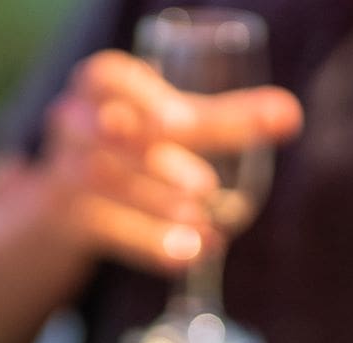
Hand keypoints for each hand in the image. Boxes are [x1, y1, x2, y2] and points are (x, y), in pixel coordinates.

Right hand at [37, 51, 301, 272]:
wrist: (62, 197)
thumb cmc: (131, 144)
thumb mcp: (163, 123)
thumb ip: (218, 118)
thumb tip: (290, 114)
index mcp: (99, 85)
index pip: (110, 78)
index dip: (142, 98)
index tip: (179, 123)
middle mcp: (75, 122)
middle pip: (120, 137)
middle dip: (164, 161)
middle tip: (206, 188)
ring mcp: (65, 171)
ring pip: (108, 185)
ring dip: (157, 206)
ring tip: (204, 226)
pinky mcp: (67, 218)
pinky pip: (106, 229)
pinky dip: (148, 243)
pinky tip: (187, 255)